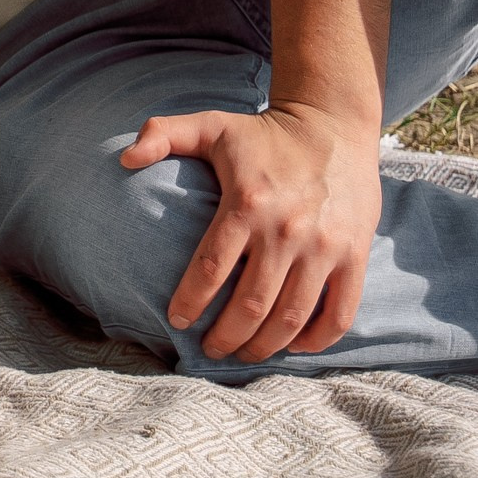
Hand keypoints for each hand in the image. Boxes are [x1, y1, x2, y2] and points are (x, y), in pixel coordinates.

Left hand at [120, 99, 381, 359]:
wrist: (332, 124)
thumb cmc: (263, 133)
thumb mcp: (210, 125)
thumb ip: (163, 134)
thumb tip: (125, 158)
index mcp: (247, 203)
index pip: (210, 267)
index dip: (190, 301)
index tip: (176, 321)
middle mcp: (286, 230)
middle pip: (251, 305)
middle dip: (225, 336)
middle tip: (210, 349)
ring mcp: (324, 247)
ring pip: (291, 318)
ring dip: (265, 346)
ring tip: (244, 353)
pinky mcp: (353, 256)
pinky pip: (339, 314)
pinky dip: (317, 341)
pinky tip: (295, 346)